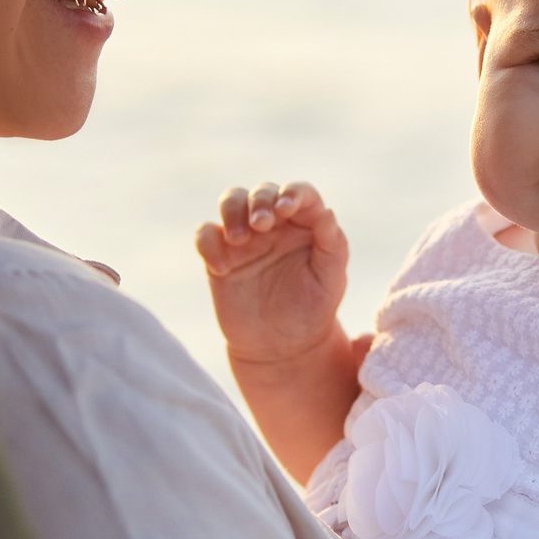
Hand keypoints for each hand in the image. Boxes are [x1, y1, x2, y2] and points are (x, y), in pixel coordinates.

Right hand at [196, 182, 348, 363]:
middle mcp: (275, 225)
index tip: (286, 209)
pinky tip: (223, 268)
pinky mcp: (220, 256)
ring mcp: (245, 239)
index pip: (300, 193)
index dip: (292, 193)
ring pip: (231, 201)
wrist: (281, 346)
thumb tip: (327, 211)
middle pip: (262, 192)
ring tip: (239, 239)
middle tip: (260, 225)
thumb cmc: (312, 308)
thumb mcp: (330, 280)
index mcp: (305, 224)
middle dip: (259, 201)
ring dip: (232, 210)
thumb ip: (332, 245)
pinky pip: (206, 235)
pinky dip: (208, 243)